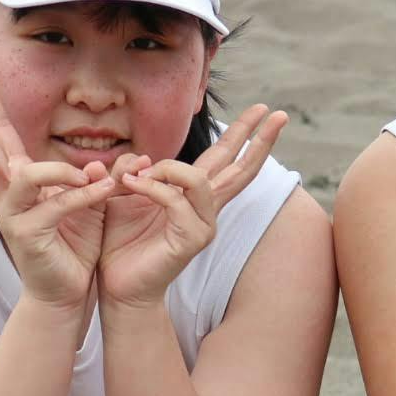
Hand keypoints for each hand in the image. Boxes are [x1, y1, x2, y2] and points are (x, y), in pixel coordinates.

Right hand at [0, 70, 117, 310]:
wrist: (68, 290)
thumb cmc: (75, 243)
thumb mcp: (89, 202)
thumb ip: (96, 180)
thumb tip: (112, 162)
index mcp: (20, 181)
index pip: (2, 137)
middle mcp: (9, 194)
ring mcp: (12, 214)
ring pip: (25, 177)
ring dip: (59, 170)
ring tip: (88, 173)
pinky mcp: (26, 235)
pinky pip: (55, 206)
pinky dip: (82, 195)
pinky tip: (104, 190)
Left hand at [96, 105, 288, 308]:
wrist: (118, 284)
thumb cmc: (120, 241)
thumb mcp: (122, 194)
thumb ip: (132, 170)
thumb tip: (139, 157)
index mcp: (194, 195)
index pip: (226, 158)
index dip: (244, 133)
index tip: (264, 110)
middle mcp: (206, 208)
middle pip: (241, 168)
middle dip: (259, 139)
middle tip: (277, 113)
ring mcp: (204, 224)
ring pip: (201, 180)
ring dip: (168, 169)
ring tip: (138, 175)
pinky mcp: (192, 239)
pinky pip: (175, 201)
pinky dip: (152, 188)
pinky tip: (131, 187)